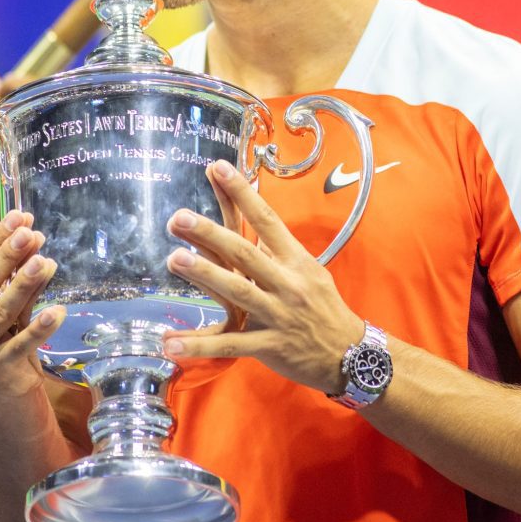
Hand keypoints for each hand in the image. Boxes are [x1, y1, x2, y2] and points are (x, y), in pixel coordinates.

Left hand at [163, 159, 362, 393]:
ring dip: (204, 274)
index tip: (218, 168)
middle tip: (179, 217)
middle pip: (244, 253)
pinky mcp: (269, 346)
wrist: (349, 353)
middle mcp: (286, 283)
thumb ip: (277, 249)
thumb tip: (253, 221)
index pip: (267, 220)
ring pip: (237, 291)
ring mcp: (277, 314)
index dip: (243, 193)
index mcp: (296, 260)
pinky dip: (200, 346)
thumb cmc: (323, 306)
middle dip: (211, 233)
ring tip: (173, 259)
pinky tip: (171, 342)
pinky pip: (230, 345)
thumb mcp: (308, 270)